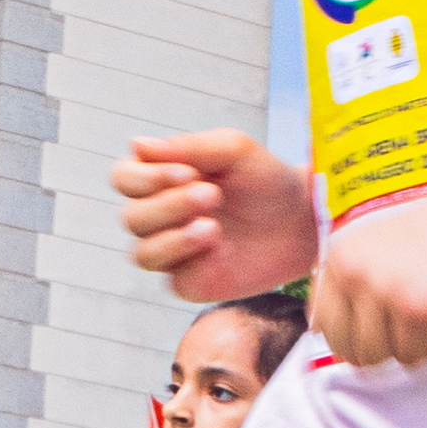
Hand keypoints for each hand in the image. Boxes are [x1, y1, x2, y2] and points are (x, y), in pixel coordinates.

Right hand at [116, 128, 316, 297]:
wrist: (302, 219)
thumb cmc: (264, 178)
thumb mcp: (232, 150)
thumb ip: (187, 147)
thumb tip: (136, 145)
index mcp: (161, 179)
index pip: (124, 178)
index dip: (145, 178)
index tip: (187, 173)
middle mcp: (160, 217)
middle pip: (132, 218)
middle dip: (168, 207)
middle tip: (213, 196)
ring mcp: (173, 253)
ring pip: (143, 255)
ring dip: (174, 240)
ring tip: (213, 228)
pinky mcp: (192, 282)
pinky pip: (174, 282)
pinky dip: (196, 266)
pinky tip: (224, 251)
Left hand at [308, 155, 426, 372]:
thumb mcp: (387, 246)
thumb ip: (357, 282)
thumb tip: (330, 339)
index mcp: (340, 252)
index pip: (321, 324)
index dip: (354, 335)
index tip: (384, 323)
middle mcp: (352, 268)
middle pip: (346, 348)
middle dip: (379, 347)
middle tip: (411, 322)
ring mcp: (381, 288)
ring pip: (378, 357)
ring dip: (408, 344)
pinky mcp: (415, 307)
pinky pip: (412, 356)